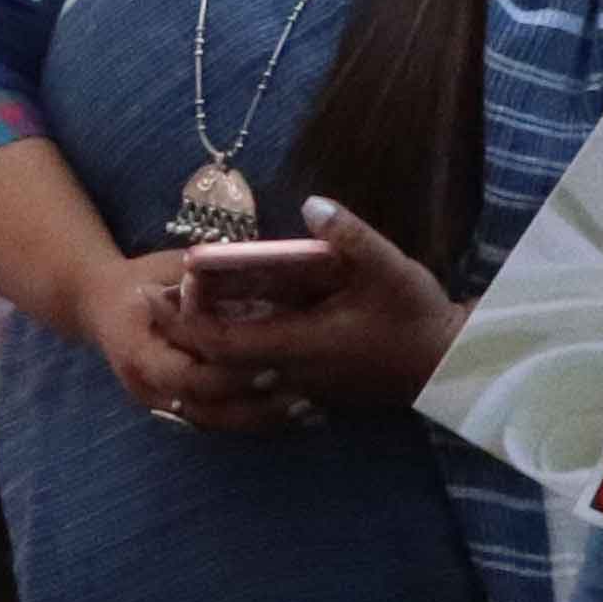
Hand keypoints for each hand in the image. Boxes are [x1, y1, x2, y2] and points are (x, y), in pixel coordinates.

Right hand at [60, 248, 299, 430]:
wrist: (102, 305)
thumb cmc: (144, 279)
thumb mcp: (170, 269)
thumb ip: (206, 279)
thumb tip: (260, 271)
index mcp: (138, 352)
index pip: (188, 377)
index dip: (231, 375)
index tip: (274, 364)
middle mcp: (147, 388)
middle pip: (206, 412)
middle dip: (257, 408)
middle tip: (307, 398)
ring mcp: (160, 405)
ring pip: (215, 424)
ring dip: (262, 420)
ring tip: (310, 410)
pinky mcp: (177, 410)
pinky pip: (217, 421)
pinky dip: (255, 419)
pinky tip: (294, 413)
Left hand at [161, 197, 467, 420]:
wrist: (449, 365)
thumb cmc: (417, 316)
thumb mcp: (389, 267)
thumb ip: (348, 234)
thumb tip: (310, 204)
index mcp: (303, 345)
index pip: (223, 344)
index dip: (183, 323)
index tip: (155, 295)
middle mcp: (293, 377)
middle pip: (215, 371)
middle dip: (178, 341)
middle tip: (154, 307)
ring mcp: (301, 392)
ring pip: (232, 391)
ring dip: (198, 362)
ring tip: (175, 328)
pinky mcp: (312, 398)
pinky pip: (253, 395)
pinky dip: (226, 377)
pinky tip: (217, 354)